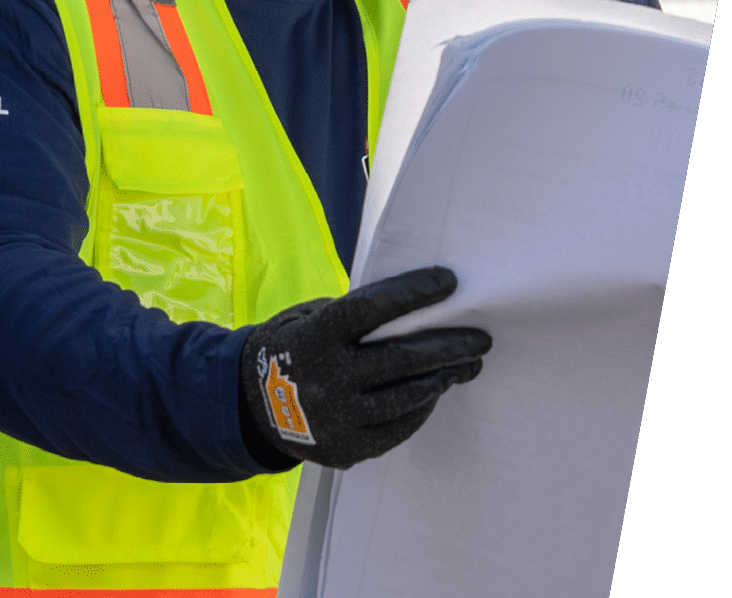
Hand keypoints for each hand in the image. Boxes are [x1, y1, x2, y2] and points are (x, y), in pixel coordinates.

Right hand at [239, 266, 490, 469]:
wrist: (249, 405)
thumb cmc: (293, 347)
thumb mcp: (310, 319)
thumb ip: (354, 317)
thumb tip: (415, 307)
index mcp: (314, 336)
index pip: (370, 309)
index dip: (411, 293)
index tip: (448, 281)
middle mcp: (325, 379)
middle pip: (400, 360)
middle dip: (448, 347)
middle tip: (481, 339)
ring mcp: (336, 419)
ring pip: (405, 398)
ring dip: (442, 378)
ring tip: (466, 365)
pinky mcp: (344, 449)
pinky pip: (396, 428)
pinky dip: (420, 408)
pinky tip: (434, 391)